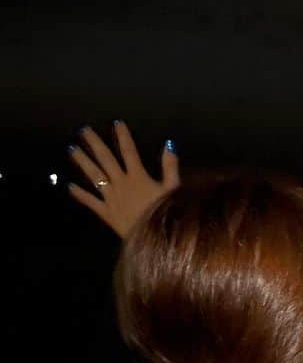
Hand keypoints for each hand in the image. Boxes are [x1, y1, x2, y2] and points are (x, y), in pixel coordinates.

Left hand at [69, 122, 179, 238]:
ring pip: (94, 176)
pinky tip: (69, 186)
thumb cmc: (167, 214)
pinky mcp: (106, 212)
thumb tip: (168, 145)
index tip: (116, 123)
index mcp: (138, 177)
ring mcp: (111, 198)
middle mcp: (121, 183)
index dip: (123, 136)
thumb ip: (170, 166)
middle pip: (105, 159)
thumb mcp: (174, 189)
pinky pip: (90, 201)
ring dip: (83, 162)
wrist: (154, 239)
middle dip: (94, 143)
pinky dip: (80, 194)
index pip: (129, 151)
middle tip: (83, 130)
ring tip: (72, 149)